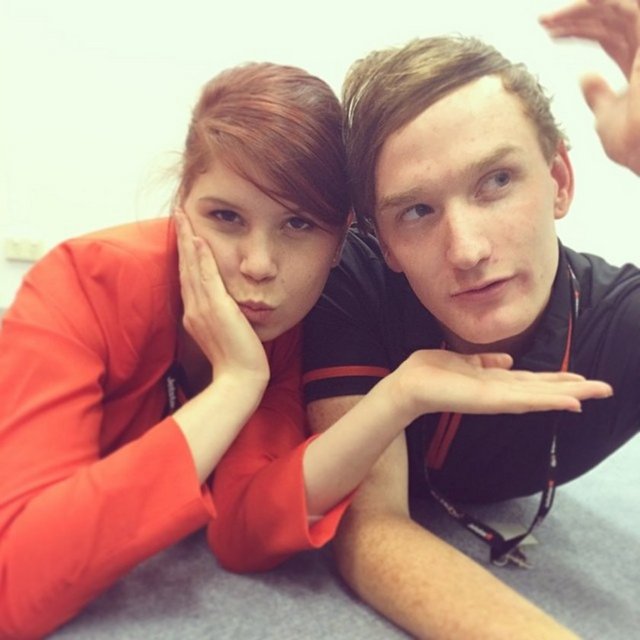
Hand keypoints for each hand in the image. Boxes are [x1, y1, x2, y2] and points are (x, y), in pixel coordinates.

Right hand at [175, 210, 268, 388]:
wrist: (239, 380)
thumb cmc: (235, 361)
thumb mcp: (223, 335)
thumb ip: (217, 319)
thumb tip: (221, 309)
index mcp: (194, 315)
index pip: (187, 277)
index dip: (183, 254)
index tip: (184, 233)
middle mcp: (193, 309)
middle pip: (184, 266)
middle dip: (181, 238)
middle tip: (178, 213)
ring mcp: (202, 308)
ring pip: (191, 267)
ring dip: (187, 239)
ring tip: (183, 216)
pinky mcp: (216, 309)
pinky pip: (206, 277)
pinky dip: (201, 258)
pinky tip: (199, 239)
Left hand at [387, 350, 612, 421]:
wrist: (408, 385)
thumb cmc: (429, 372)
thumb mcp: (462, 361)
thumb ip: (484, 361)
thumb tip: (507, 359)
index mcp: (493, 380)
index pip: (531, 380)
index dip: (556, 379)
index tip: (580, 378)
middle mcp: (499, 391)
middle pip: (542, 389)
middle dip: (572, 388)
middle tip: (604, 388)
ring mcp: (496, 397)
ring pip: (539, 395)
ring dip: (568, 394)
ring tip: (595, 393)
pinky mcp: (489, 400)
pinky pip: (524, 400)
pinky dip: (547, 401)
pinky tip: (568, 400)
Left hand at [540, 0, 639, 174]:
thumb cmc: (631, 144)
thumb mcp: (606, 118)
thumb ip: (597, 95)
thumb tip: (584, 76)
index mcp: (636, 64)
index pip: (606, 34)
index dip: (577, 29)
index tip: (549, 33)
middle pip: (607, 18)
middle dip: (572, 17)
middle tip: (542, 22)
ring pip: (615, 7)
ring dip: (579, 9)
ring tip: (547, 19)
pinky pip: (626, 5)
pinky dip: (599, 3)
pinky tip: (571, 9)